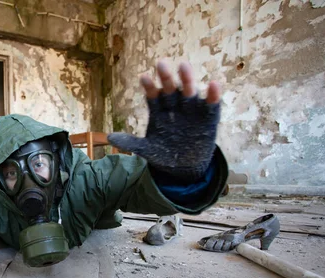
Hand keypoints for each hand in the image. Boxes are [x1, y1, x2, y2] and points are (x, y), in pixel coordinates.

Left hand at [108, 61, 221, 182]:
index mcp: (159, 110)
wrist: (185, 167)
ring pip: (189, 92)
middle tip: (161, 63)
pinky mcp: (208, 117)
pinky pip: (211, 105)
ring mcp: (192, 110)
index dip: (149, 87)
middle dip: (166, 77)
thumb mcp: (147, 149)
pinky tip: (214, 84)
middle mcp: (175, 105)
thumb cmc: (164, 153)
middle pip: (170, 88)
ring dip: (187, 79)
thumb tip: (110, 137)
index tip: (144, 77)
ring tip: (183, 66)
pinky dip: (213, 95)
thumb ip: (131, 143)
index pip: (152, 95)